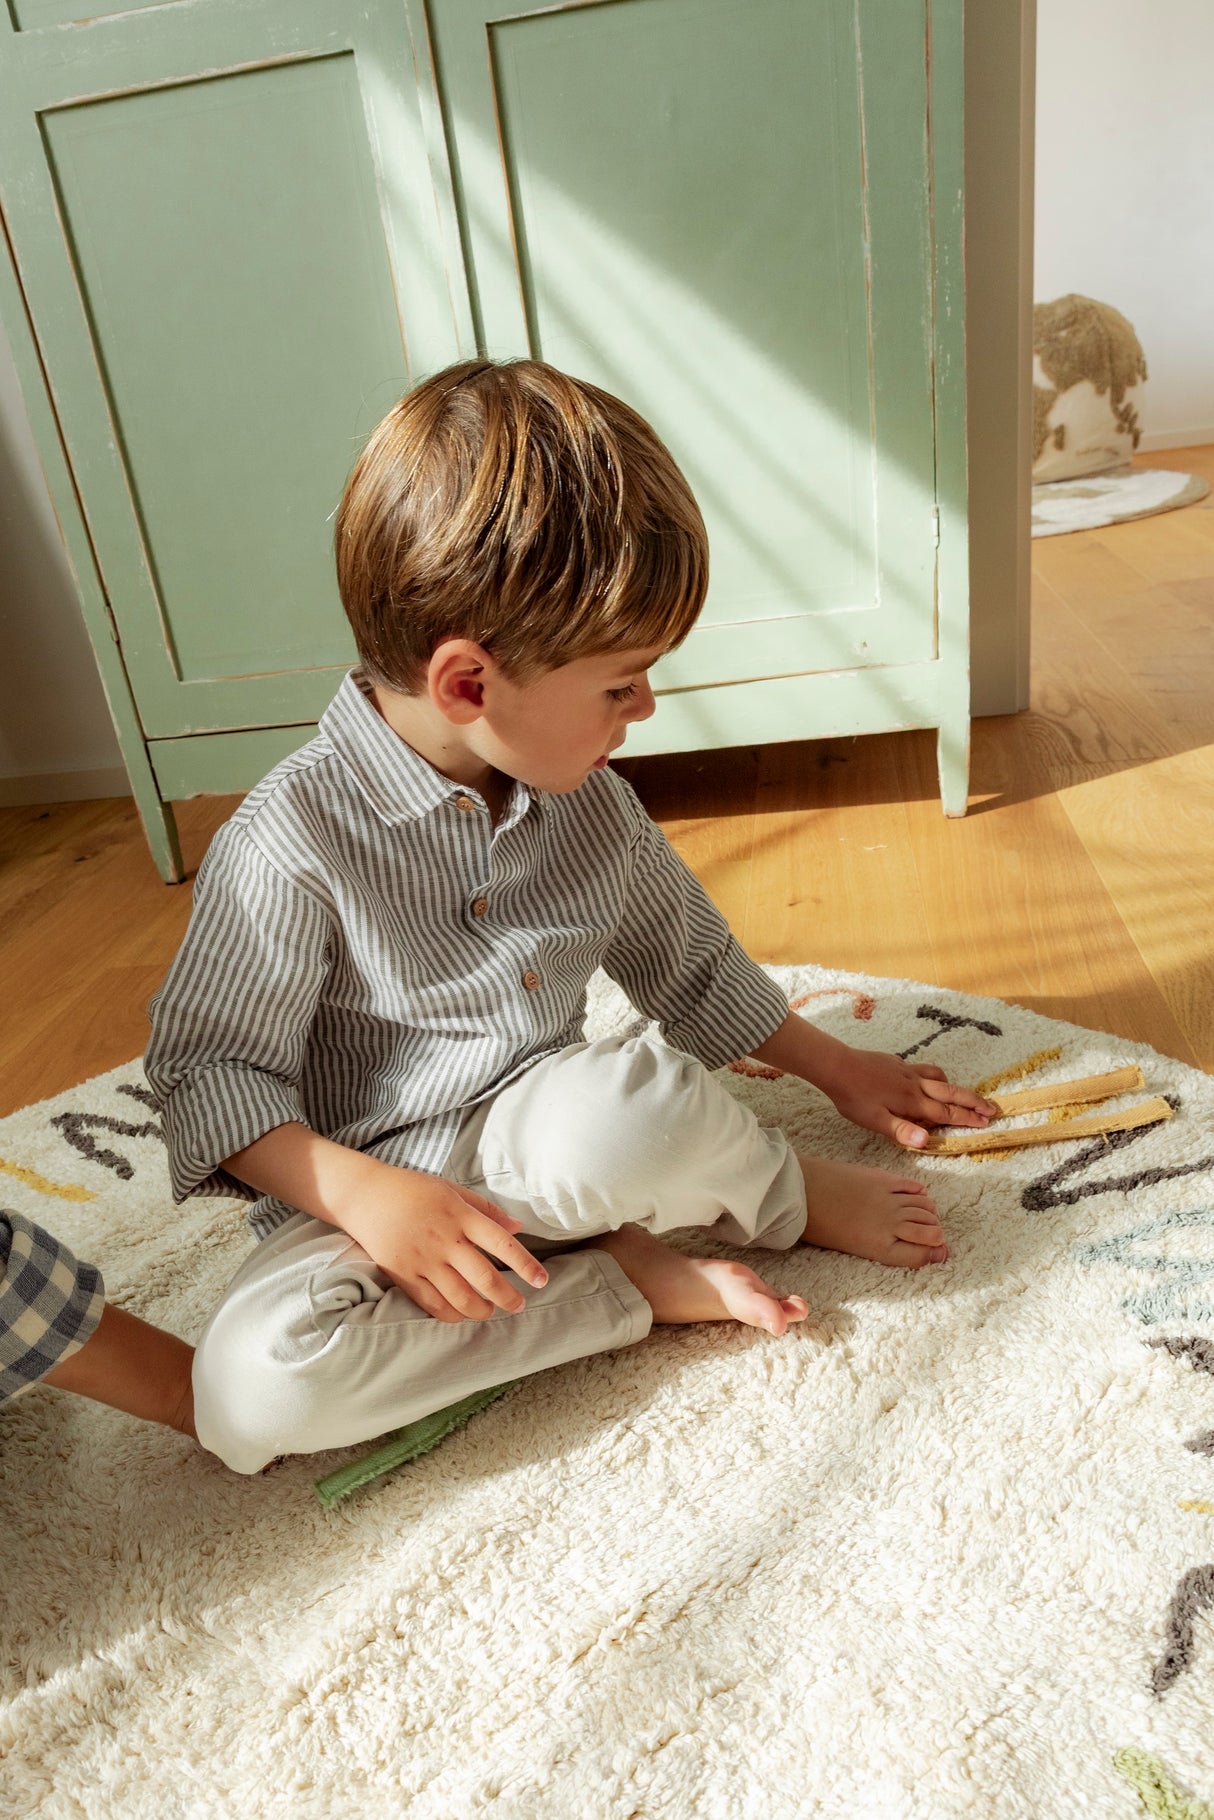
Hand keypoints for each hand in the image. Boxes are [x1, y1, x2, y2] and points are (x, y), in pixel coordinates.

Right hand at [340, 1162, 548, 1323]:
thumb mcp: (452, 1190)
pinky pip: (432, 1304)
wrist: (365, 1195)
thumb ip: (486, 1211)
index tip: (542, 1280)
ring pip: (460, 1297)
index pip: (501, 1243)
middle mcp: (444, 1239)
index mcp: (460, 1215)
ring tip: (492, 1311)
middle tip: (520, 1305)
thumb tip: (517, 1228)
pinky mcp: (403, 1274)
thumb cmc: (413, 1190)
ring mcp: (422, 1259)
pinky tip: (462, 1315)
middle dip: (508, 1297)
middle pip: (484, 1277)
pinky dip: (452, 1315)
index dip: (525, 1264)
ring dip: (482, 1310)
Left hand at [824, 1048, 999, 1148]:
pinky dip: (934, 1075)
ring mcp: (906, 1071)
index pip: (946, 1112)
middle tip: (992, 1107)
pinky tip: (926, 1079)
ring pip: (938, 1077)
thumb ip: (902, 1131)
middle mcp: (914, 1084)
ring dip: (954, 1086)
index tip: (987, 1121)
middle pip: (950, 1093)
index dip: (967, 1117)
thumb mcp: (875, 1120)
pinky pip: (922, 1069)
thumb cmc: (854, 1097)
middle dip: (972, 1101)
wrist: (837, 1065)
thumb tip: (927, 1141)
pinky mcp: (896, 1063)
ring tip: (962, 1094)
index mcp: (912, 1101)